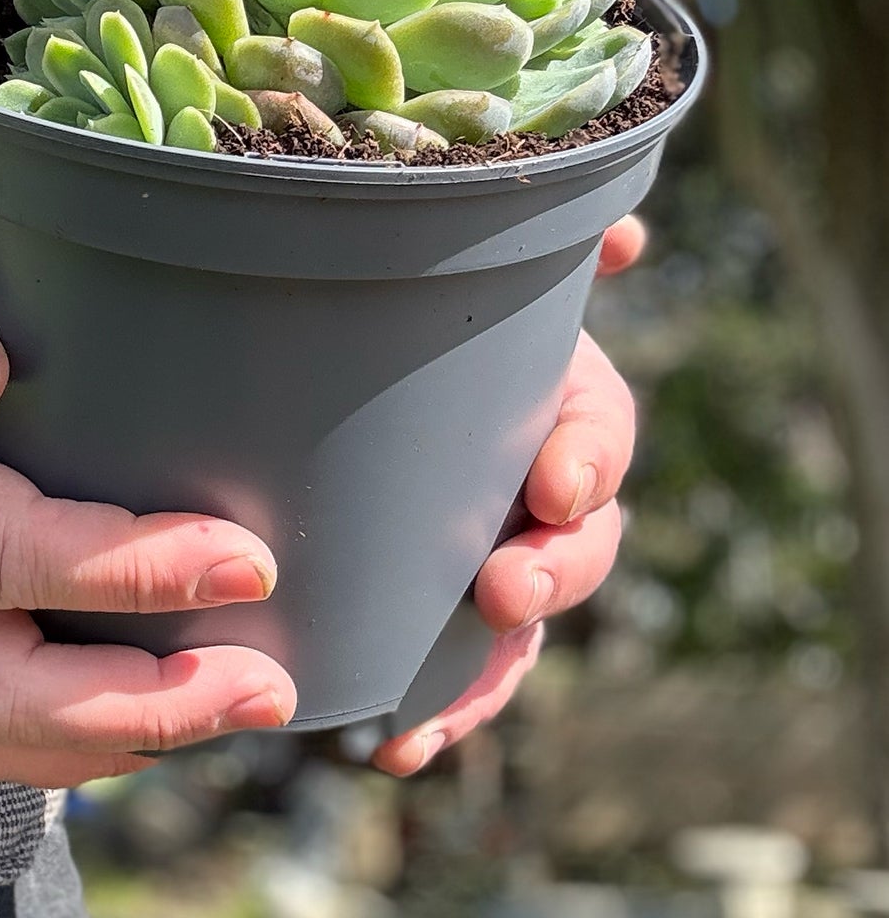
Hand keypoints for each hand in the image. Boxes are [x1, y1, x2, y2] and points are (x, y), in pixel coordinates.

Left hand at [372, 215, 643, 775]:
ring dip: (489, 673)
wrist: (357, 395)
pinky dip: (435, 713)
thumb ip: (526, 260)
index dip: (588, 461)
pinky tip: (392, 747)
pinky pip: (460, 673)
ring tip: (435, 710)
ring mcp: (502, 558)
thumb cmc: (428, 334)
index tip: (556, 485)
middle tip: (502, 589)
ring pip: (523, 628)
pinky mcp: (448, 615)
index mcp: (554, 408)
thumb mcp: (467, 293)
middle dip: (552, 574)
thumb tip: (621, 230)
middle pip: (580, 546)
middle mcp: (541, 493)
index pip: (598, 435)